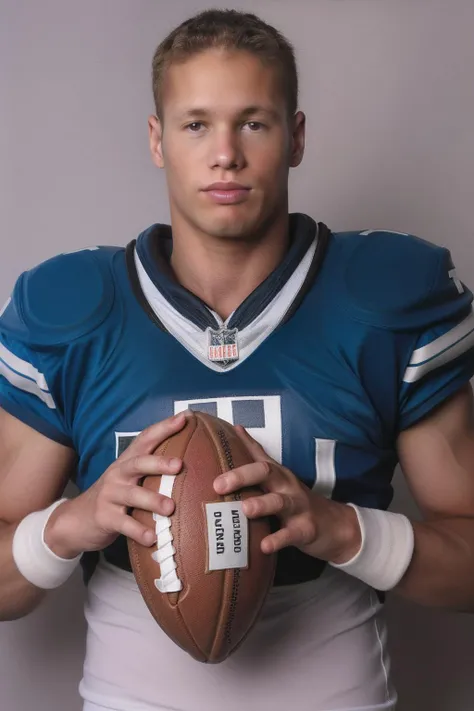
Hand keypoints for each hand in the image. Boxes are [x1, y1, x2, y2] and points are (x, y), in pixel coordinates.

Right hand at [44, 412, 187, 558]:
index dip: (164, 427)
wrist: (75, 519)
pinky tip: (152, 537)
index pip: (146, 439)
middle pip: (139, 463)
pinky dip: (139, 531)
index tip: (185, 417)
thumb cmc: (114, 496)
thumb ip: (151, 470)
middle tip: (179, 465)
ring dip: (153, 500)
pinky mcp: (104, 518)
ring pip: (133, 495)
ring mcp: (110, 496)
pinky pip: (124, 524)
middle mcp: (118, 474)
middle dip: (159, 462)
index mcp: (128, 462)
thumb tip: (189, 461)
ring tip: (170, 508)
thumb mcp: (129, 478)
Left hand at [213, 426, 361, 562]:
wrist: (335, 525)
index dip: (235, 453)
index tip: (211, 452)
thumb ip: (257, 454)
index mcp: (276, 474)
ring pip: (279, 502)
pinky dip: (278, 540)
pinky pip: (291, 534)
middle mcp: (286, 485)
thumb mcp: (278, 475)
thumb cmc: (296, 499)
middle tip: (219, 485)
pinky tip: (264, 546)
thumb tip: (236, 429)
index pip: (255, 457)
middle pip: (265, 472)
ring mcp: (298, 507)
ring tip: (245, 509)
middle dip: (242, 476)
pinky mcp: (306, 529)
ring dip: (262, 504)